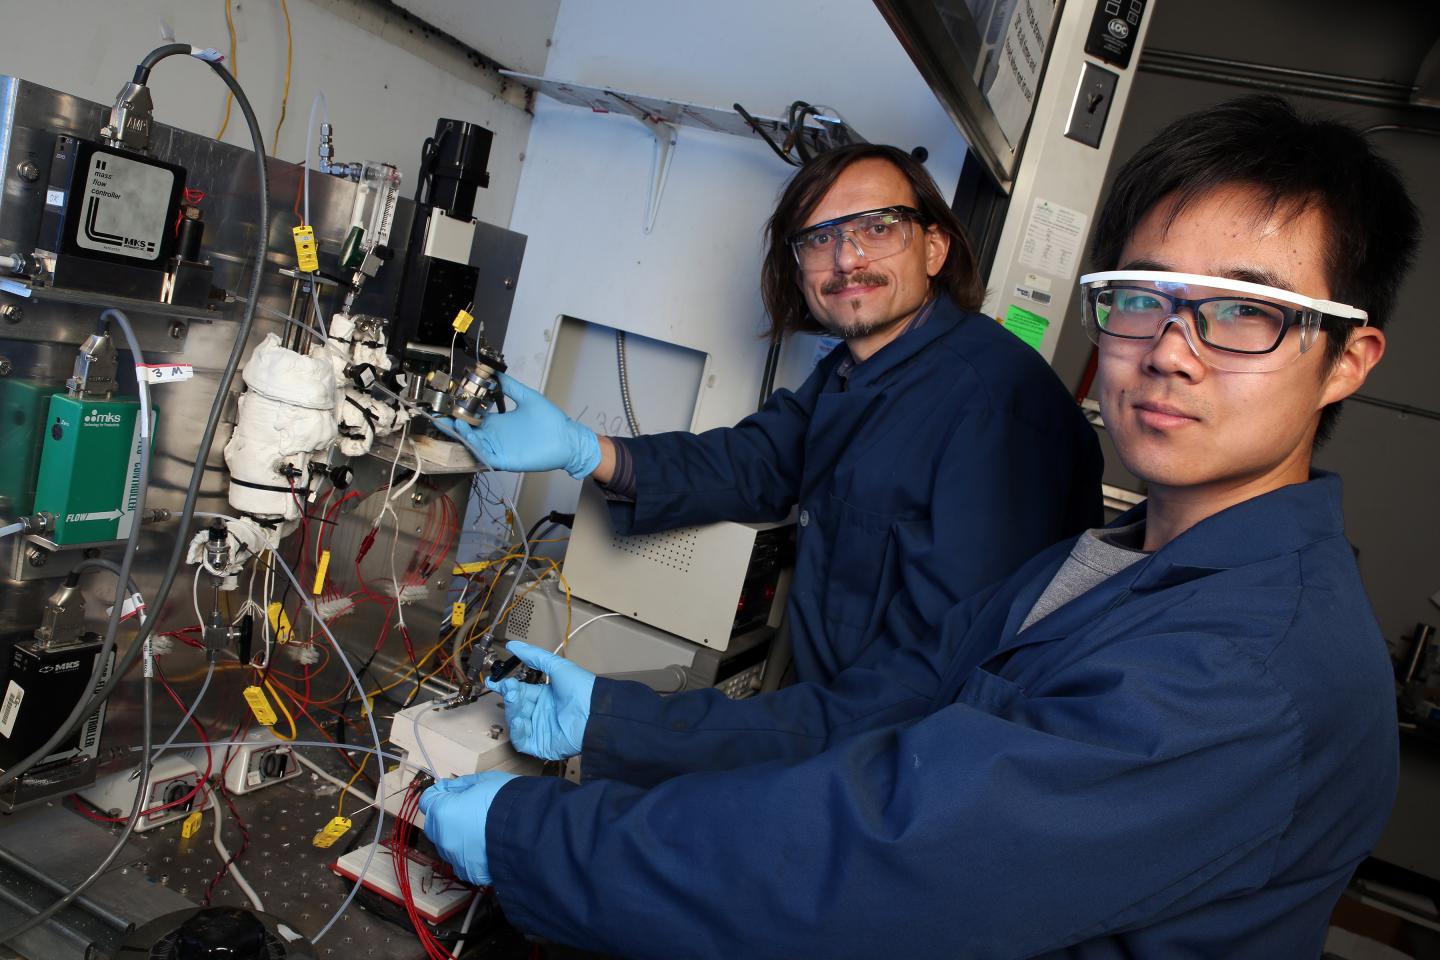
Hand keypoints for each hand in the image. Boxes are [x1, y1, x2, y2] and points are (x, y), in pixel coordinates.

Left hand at [419, 771, 518, 884]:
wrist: (529, 831)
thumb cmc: (507, 801)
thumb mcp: (484, 780)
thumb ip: (461, 785)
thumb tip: (450, 788)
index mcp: (442, 812)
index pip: (428, 800)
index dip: (440, 793)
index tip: (452, 790)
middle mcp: (443, 838)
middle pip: (435, 824)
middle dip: (447, 815)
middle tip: (469, 808)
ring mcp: (455, 857)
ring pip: (448, 844)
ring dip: (458, 835)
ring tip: (481, 828)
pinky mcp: (470, 872)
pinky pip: (463, 859)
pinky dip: (470, 852)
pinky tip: (487, 844)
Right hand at [436, 373, 600, 478]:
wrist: (568, 439)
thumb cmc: (551, 421)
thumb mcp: (527, 397)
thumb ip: (511, 386)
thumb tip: (496, 373)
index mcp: (499, 422)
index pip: (474, 419)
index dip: (461, 413)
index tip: (450, 404)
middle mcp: (496, 436)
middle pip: (469, 433)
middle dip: (454, 427)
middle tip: (442, 417)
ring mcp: (500, 449)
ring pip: (474, 445)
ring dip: (463, 437)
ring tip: (454, 426)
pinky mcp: (507, 460)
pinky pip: (487, 457)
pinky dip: (477, 450)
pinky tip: (470, 439)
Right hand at [486, 640, 594, 760]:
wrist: (596, 712)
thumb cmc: (582, 689)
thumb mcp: (557, 666)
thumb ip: (534, 656)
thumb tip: (514, 645)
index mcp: (545, 697)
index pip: (519, 692)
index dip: (506, 687)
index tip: (493, 681)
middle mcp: (541, 713)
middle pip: (516, 707)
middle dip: (510, 697)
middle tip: (508, 688)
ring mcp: (541, 730)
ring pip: (516, 723)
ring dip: (512, 711)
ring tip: (515, 699)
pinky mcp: (541, 746)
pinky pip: (522, 740)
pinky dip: (518, 731)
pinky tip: (519, 719)